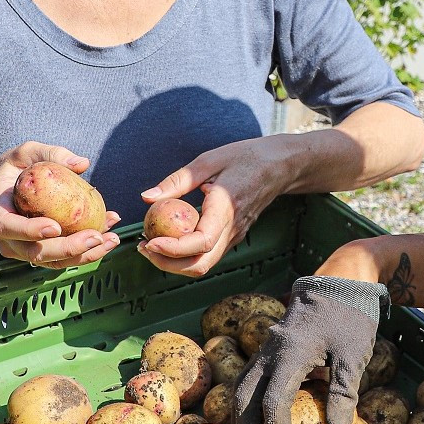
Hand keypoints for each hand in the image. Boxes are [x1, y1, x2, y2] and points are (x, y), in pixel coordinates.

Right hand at [0, 142, 119, 268]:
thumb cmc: (13, 168)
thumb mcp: (26, 152)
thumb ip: (51, 153)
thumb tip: (82, 164)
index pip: (9, 227)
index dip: (30, 231)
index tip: (55, 227)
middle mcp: (8, 237)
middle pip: (35, 252)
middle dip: (68, 248)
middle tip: (96, 237)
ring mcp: (22, 249)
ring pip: (52, 262)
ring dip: (84, 255)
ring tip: (111, 239)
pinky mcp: (38, 253)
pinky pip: (62, 258)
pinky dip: (87, 251)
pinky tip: (108, 235)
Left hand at [136, 136, 299, 276]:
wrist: (279, 166)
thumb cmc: (246, 158)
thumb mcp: (209, 160)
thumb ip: (177, 181)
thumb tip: (147, 197)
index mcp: (226, 209)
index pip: (200, 242)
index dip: (172, 249)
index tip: (149, 241)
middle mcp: (232, 229)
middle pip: (200, 264)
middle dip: (167, 264)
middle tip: (143, 248)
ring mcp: (235, 236)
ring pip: (204, 264)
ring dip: (175, 263)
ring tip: (151, 245)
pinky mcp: (233, 236)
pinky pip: (208, 255)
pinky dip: (186, 255)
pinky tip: (170, 239)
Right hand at [233, 276, 384, 423]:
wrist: (342, 280)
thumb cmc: (351, 316)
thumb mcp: (353, 356)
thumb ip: (343, 395)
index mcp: (290, 352)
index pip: (273, 402)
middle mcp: (270, 350)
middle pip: (244, 398)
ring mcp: (266, 348)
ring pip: (242, 388)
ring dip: (242, 418)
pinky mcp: (270, 349)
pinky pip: (251, 379)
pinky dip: (250, 403)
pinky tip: (258, 421)